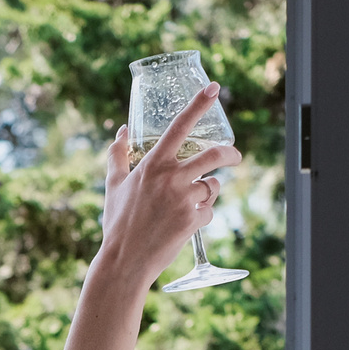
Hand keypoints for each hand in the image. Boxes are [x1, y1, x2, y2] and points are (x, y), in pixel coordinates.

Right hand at [93, 83, 242, 291]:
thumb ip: (117, 155)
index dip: (199, 104)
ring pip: (212, 186)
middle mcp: (171, 177)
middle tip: (234, 156)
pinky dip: (200, 215)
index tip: (214, 88)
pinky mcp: (193, 220)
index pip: (179, 126)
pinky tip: (183, 224)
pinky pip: (208, 210)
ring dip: (208, 191)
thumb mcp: (114, 185)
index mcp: (153, 164)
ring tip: (190, 203)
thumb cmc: (117, 222)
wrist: (125, 260)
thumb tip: (121, 130)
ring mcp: (184, 199)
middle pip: (214, 155)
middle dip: (231, 154)